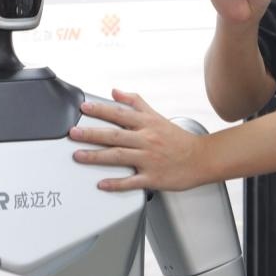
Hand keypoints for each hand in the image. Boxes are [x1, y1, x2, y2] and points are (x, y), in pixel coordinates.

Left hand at [69, 90, 210, 191]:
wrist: (202, 158)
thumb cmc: (178, 139)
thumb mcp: (157, 116)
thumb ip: (135, 103)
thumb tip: (115, 91)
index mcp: (147, 124)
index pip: (120, 114)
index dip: (101, 110)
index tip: (84, 108)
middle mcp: (147, 140)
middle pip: (115, 135)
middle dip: (92, 134)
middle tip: (73, 133)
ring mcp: (149, 160)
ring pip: (119, 156)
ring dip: (96, 156)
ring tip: (78, 156)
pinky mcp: (153, 178)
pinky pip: (131, 182)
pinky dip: (116, 183)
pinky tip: (102, 183)